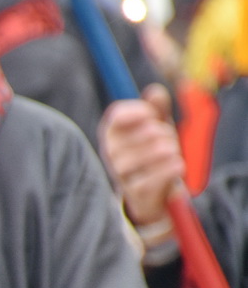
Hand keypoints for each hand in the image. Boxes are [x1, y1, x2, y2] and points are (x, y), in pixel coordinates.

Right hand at [101, 85, 182, 227]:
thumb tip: (154, 92)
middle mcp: (111, 153)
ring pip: (156, 150)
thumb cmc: (152, 154)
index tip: (153, 115)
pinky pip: (161, 172)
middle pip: (146, 130)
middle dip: (165, 132)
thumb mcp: (155, 128)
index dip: (141, 111)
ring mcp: (121, 173)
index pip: (118, 114)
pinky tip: (177, 166)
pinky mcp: (135, 191)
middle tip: (168, 141)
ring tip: (172, 154)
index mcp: (111, 133)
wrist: (150, 196)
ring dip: (172, 149)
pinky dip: (174, 167)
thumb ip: (156, 108)